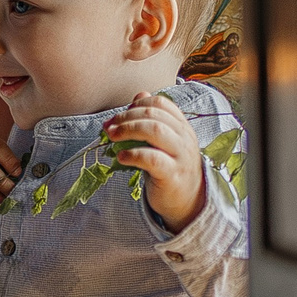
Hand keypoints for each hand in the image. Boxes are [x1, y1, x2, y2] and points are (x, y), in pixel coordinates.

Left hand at [104, 91, 204, 232]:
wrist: (188, 201)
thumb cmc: (172, 168)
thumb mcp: (165, 142)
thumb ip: (154, 119)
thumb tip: (140, 95)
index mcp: (182, 126)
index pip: (160, 104)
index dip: (136, 105)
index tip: (119, 117)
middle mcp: (184, 138)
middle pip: (153, 115)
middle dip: (126, 118)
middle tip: (108, 127)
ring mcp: (180, 156)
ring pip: (154, 131)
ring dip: (128, 130)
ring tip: (112, 138)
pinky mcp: (172, 174)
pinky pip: (152, 159)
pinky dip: (133, 155)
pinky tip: (121, 157)